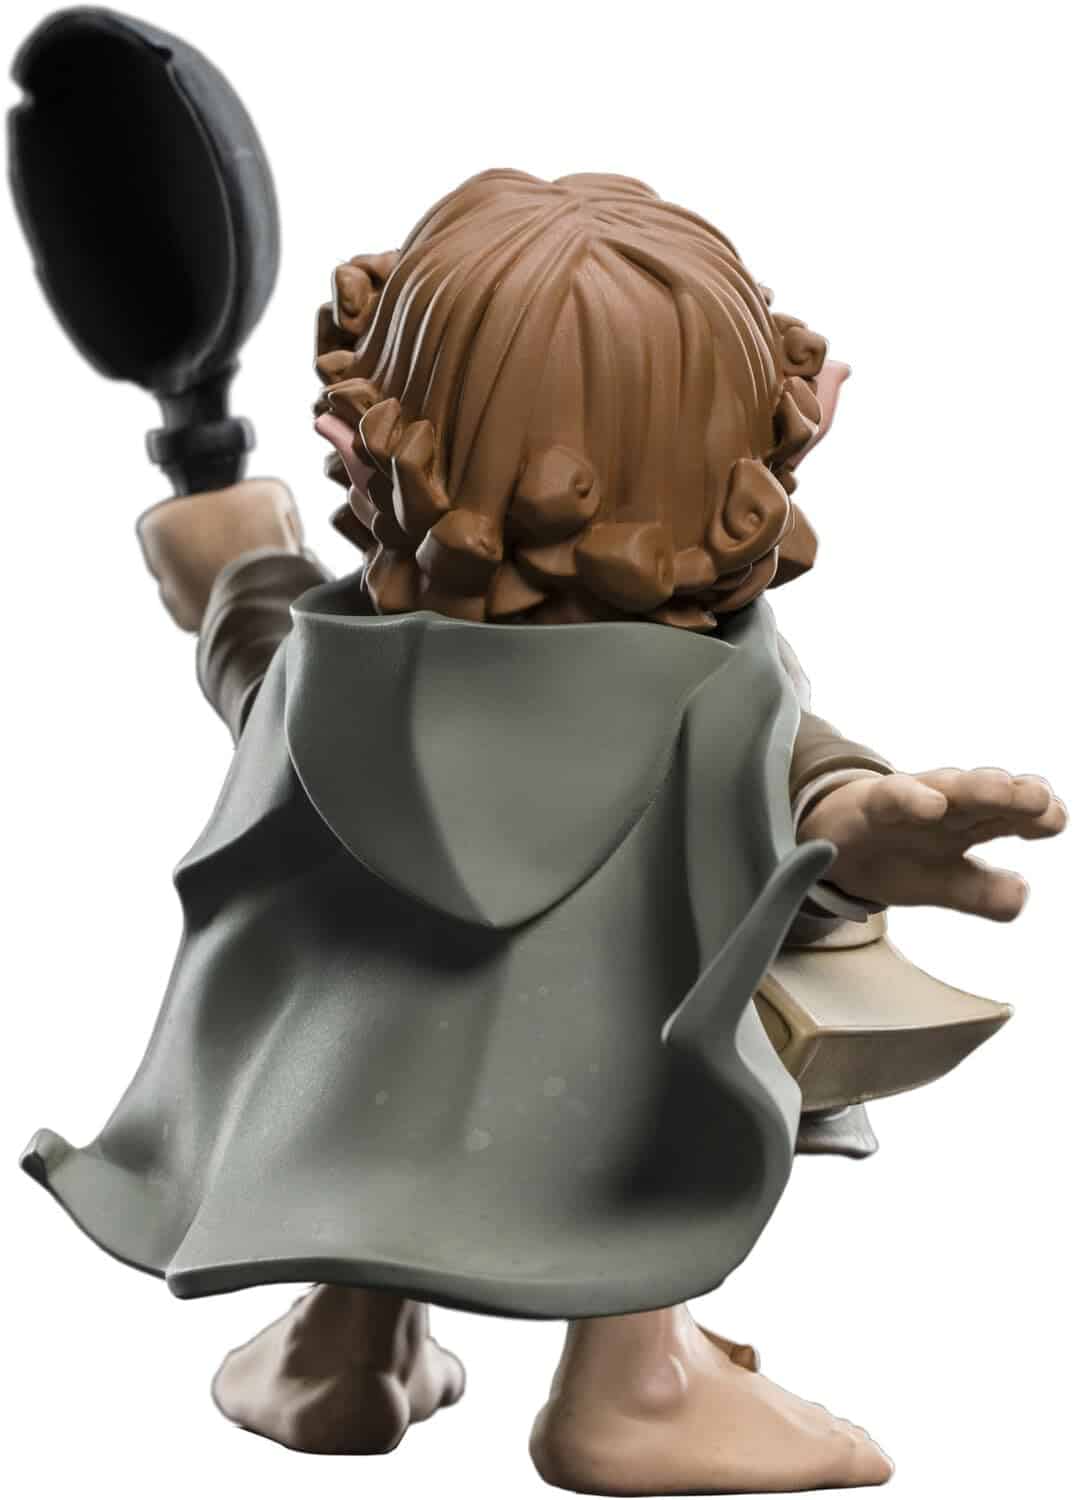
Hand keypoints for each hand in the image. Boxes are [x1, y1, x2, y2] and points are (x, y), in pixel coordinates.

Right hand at [798, 768, 1066, 919]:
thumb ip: (982, 892)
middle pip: (990, 796)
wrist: (832, 845)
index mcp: (972, 823)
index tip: (1053, 822)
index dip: (1038, 817)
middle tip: (1042, 802)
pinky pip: (895, 796)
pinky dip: (914, 799)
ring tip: (1004, 790)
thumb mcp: (942, 884)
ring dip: (978, 787)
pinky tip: (932, 806)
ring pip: (950, 787)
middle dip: (1019, 796)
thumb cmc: (895, 858)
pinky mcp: (872, 803)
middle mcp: (949, 804)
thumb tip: (1022, 893)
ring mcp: (913, 799)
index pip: (1015, 815)